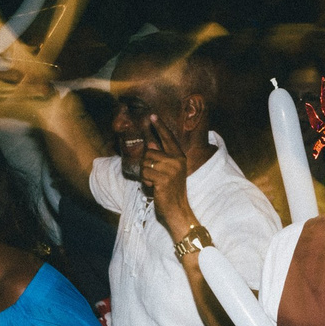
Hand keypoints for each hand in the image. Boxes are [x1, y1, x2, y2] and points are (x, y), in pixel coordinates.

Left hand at [139, 116, 196, 236]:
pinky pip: (144, 174)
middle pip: (150, 152)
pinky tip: (154, 188)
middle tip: (153, 177)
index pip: (168, 138)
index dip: (160, 127)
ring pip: (145, 162)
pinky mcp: (163, 179)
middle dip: (146, 164)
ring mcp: (171, 170)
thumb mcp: (168, 171)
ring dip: (145, 174)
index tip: (152, 116)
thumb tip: (149, 142)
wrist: (177, 210)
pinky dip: (145, 182)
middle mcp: (177, 161)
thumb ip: (160, 156)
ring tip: (154, 183)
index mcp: (179, 157)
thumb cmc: (171, 191)